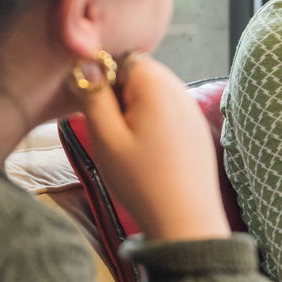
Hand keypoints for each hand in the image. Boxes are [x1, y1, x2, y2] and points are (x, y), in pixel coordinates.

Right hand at [73, 53, 229, 243]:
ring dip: (135, 112)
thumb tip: (84, 63)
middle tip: (112, 134)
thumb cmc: (142, 181)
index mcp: (157, 86)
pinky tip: (148, 155)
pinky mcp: (196, 129)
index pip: (122, 59)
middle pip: (139, 75)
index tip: (99, 113)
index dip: (104, 81)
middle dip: (120, 97)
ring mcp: (192, 110)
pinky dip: (152, 126)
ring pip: (152, 95)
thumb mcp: (106, 138)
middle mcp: (180, 90)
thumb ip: (93, 96)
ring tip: (130, 148)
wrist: (185, 222)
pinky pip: (167, 113)